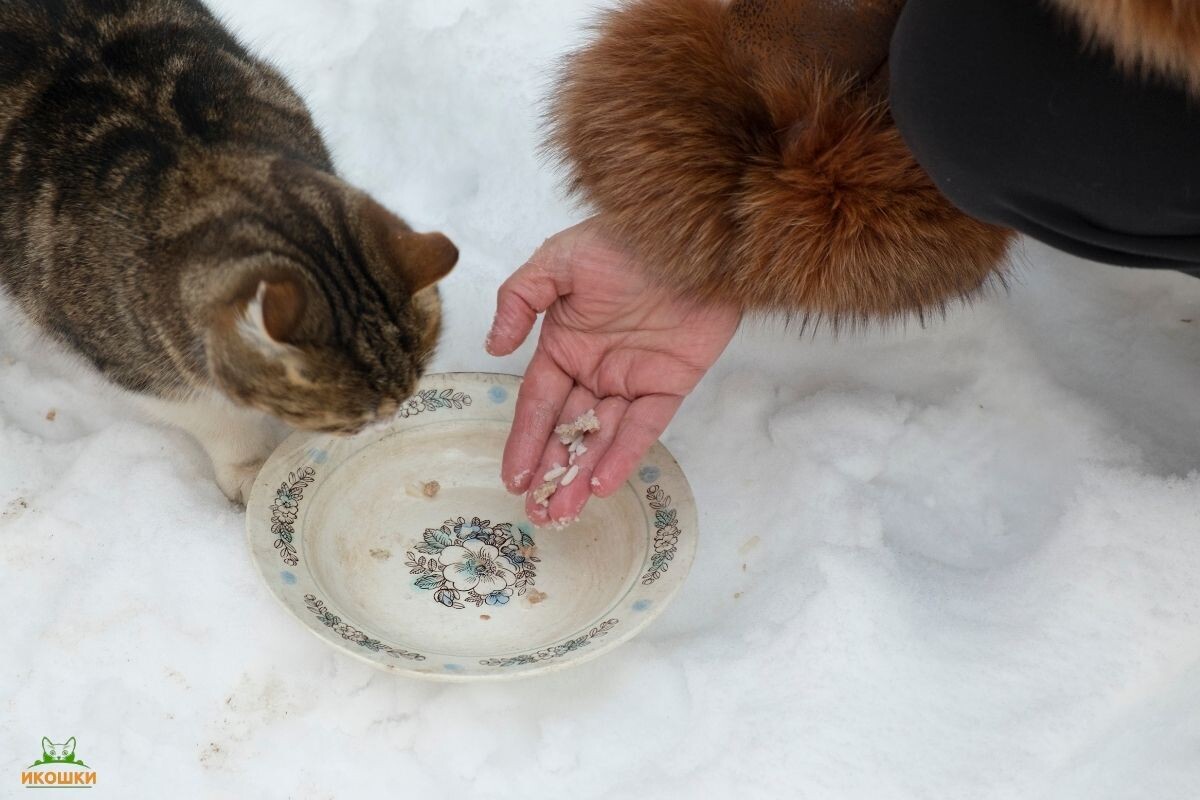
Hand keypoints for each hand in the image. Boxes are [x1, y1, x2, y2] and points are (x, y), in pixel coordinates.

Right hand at [487, 219, 740, 525]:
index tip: (513, 479)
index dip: (525, 441)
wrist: (690, 233)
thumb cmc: (621, 239)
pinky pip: (644, 425)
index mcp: (564, 344)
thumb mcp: (558, 260)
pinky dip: (624, 453)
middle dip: (553, 472)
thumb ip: (520, 299)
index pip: (538, 403)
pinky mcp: (670, 383)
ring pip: (603, 437)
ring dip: (584, 474)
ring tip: (565, 511)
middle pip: (569, 430)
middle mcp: (596, 369)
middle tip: (538, 513)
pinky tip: (603, 482)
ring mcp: (633, 379)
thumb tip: (493, 348)